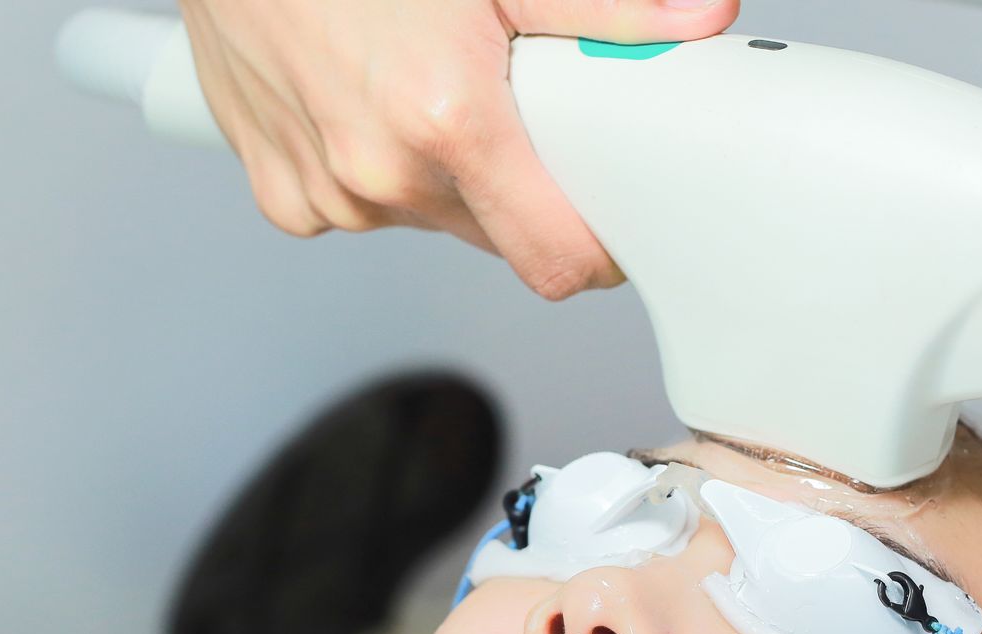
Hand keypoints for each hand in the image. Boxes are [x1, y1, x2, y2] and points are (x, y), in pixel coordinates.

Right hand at [181, 0, 738, 298]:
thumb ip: (601, 9)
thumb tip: (698, 20)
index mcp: (445, 125)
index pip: (554, 261)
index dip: (594, 251)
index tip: (609, 223)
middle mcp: (381, 174)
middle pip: (496, 237)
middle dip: (517, 188)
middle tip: (507, 107)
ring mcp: (325, 193)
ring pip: (430, 220)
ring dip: (443, 175)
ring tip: (421, 87)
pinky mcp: (282, 195)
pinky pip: (358, 209)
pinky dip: (374, 171)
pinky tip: (362, 102)